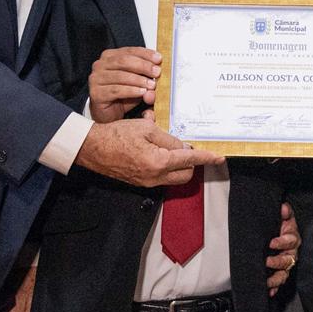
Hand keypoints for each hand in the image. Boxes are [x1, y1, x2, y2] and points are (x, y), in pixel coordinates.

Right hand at [76, 118, 222, 188]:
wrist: (93, 149)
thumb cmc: (118, 134)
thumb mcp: (146, 129)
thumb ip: (169, 139)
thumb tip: (183, 148)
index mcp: (159, 162)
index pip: (190, 161)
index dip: (206, 158)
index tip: (219, 157)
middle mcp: (155, 177)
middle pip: (186, 174)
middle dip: (192, 162)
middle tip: (188, 147)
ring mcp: (148, 182)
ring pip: (175, 178)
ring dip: (180, 166)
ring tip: (173, 148)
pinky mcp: (141, 183)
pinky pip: (162, 178)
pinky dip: (167, 168)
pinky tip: (160, 152)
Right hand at [88, 46, 160, 122]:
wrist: (109, 113)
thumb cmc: (123, 95)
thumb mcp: (138, 82)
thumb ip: (147, 76)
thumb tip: (158, 72)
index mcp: (110, 57)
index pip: (129, 51)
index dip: (145, 54)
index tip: (159, 59)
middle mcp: (100, 65)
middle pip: (124, 61)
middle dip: (143, 66)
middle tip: (157, 72)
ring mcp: (96, 79)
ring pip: (120, 76)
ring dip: (139, 80)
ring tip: (152, 85)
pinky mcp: (96, 93)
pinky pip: (116, 90)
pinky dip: (131, 91)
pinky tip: (142, 92)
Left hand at [266, 201, 299, 295]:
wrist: (279, 231)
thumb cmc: (281, 225)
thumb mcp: (284, 216)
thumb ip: (285, 212)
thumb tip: (283, 208)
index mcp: (292, 238)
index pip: (290, 241)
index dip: (282, 242)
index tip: (271, 243)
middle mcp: (291, 253)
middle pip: (288, 260)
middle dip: (277, 262)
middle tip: (266, 261)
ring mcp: (286, 264)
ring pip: (284, 274)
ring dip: (276, 279)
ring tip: (267, 282)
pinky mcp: (280, 272)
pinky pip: (279, 282)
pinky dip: (274, 288)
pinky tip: (269, 292)